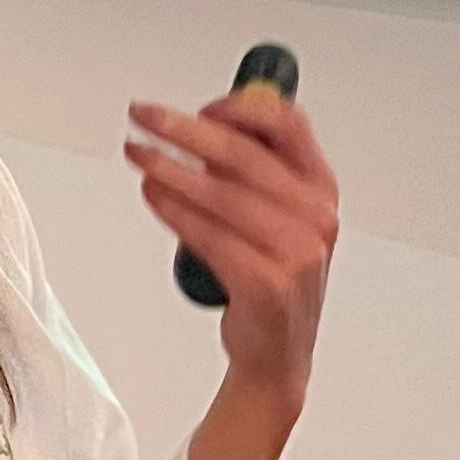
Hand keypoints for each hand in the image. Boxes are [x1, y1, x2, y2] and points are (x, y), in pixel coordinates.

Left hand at [127, 89, 339, 413]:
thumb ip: (247, 171)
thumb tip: (196, 126)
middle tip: (145, 116)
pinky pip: (208, 235)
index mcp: (321, 188)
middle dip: (183, 129)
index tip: (198, 107)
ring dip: (169, 168)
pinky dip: (174, 210)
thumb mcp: (278, 215)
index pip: (287, 124)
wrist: (277, 353)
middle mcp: (315, 216)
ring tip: (138, 154)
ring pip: (219, 194)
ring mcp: (295, 252)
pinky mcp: (265, 283)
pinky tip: (153, 195)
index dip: (238, 107)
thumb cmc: (271, 279)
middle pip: (243, 154)